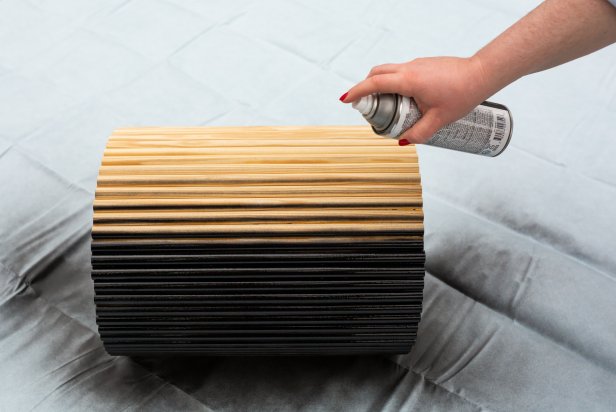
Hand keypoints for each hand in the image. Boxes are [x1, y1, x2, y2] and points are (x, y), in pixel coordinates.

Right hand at [340, 56, 491, 144]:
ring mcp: (417, 64)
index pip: (374, 83)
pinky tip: (405, 98)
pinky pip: (402, 71)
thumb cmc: (463, 93)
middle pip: (377, 73)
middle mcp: (410, 69)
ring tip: (385, 105)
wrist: (482, 74)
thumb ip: (420, 133)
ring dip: (380, 84)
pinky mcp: (425, 64)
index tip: (346, 99)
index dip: (357, 91)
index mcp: (409, 80)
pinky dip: (395, 82)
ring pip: (389, 70)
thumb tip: (404, 142)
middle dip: (365, 86)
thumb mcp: (439, 120)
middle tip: (363, 104)